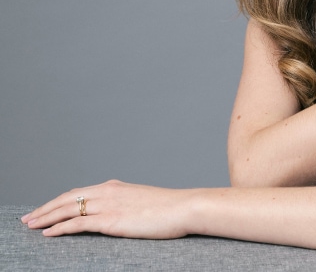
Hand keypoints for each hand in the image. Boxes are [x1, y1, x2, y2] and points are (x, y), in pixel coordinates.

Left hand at [21, 179, 194, 237]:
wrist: (183, 207)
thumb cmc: (167, 209)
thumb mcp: (142, 202)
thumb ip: (125, 205)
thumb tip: (117, 215)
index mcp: (114, 186)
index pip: (78, 192)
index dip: (58, 201)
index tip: (45, 209)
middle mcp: (107, 191)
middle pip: (67, 198)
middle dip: (45, 208)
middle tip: (28, 218)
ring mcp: (108, 204)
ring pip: (68, 209)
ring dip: (46, 217)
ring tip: (31, 225)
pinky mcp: (111, 220)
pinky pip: (78, 223)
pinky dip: (60, 227)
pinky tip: (48, 233)